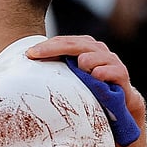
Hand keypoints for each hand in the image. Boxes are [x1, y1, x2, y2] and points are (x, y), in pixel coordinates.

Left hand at [26, 35, 145, 121]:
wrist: (120, 105)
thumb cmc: (90, 89)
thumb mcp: (72, 79)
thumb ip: (57, 70)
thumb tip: (26, 66)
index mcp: (85, 46)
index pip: (63, 41)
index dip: (45, 46)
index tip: (28, 54)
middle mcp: (98, 50)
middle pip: (74, 44)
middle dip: (53, 49)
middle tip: (36, 54)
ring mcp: (111, 61)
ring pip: (90, 56)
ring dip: (82, 63)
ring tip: (77, 70)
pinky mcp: (121, 75)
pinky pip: (110, 71)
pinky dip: (102, 74)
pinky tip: (96, 77)